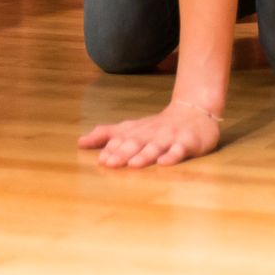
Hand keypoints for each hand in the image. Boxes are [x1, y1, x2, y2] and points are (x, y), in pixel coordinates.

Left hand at [79, 96, 221, 169]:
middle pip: (136, 143)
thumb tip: (79, 142)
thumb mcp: (131, 128)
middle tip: (109, 164)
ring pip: (156, 146)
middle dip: (122, 153)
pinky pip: (180, 150)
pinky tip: (164, 162)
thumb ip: (106, 134)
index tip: (100, 159)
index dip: (112, 149)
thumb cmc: (157, 126)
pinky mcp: (187, 143)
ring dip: (144, 155)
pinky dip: (172, 156)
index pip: (122, 139)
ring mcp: (170, 137)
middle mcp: (151, 134)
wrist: (194, 111)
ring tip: (133, 164)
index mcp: (137, 131)